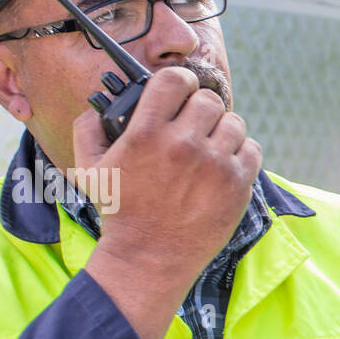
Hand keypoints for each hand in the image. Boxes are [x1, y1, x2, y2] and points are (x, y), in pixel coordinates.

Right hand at [73, 66, 260, 290]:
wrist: (149, 259)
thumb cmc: (120, 214)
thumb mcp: (89, 170)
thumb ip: (87, 130)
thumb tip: (97, 107)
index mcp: (146, 134)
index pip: (174, 79)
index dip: (180, 81)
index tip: (180, 91)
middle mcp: (183, 145)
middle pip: (208, 99)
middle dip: (201, 108)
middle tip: (195, 125)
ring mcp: (214, 165)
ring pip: (234, 122)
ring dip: (223, 130)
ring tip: (211, 146)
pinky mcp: (237, 186)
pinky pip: (252, 149)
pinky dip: (242, 153)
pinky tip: (225, 163)